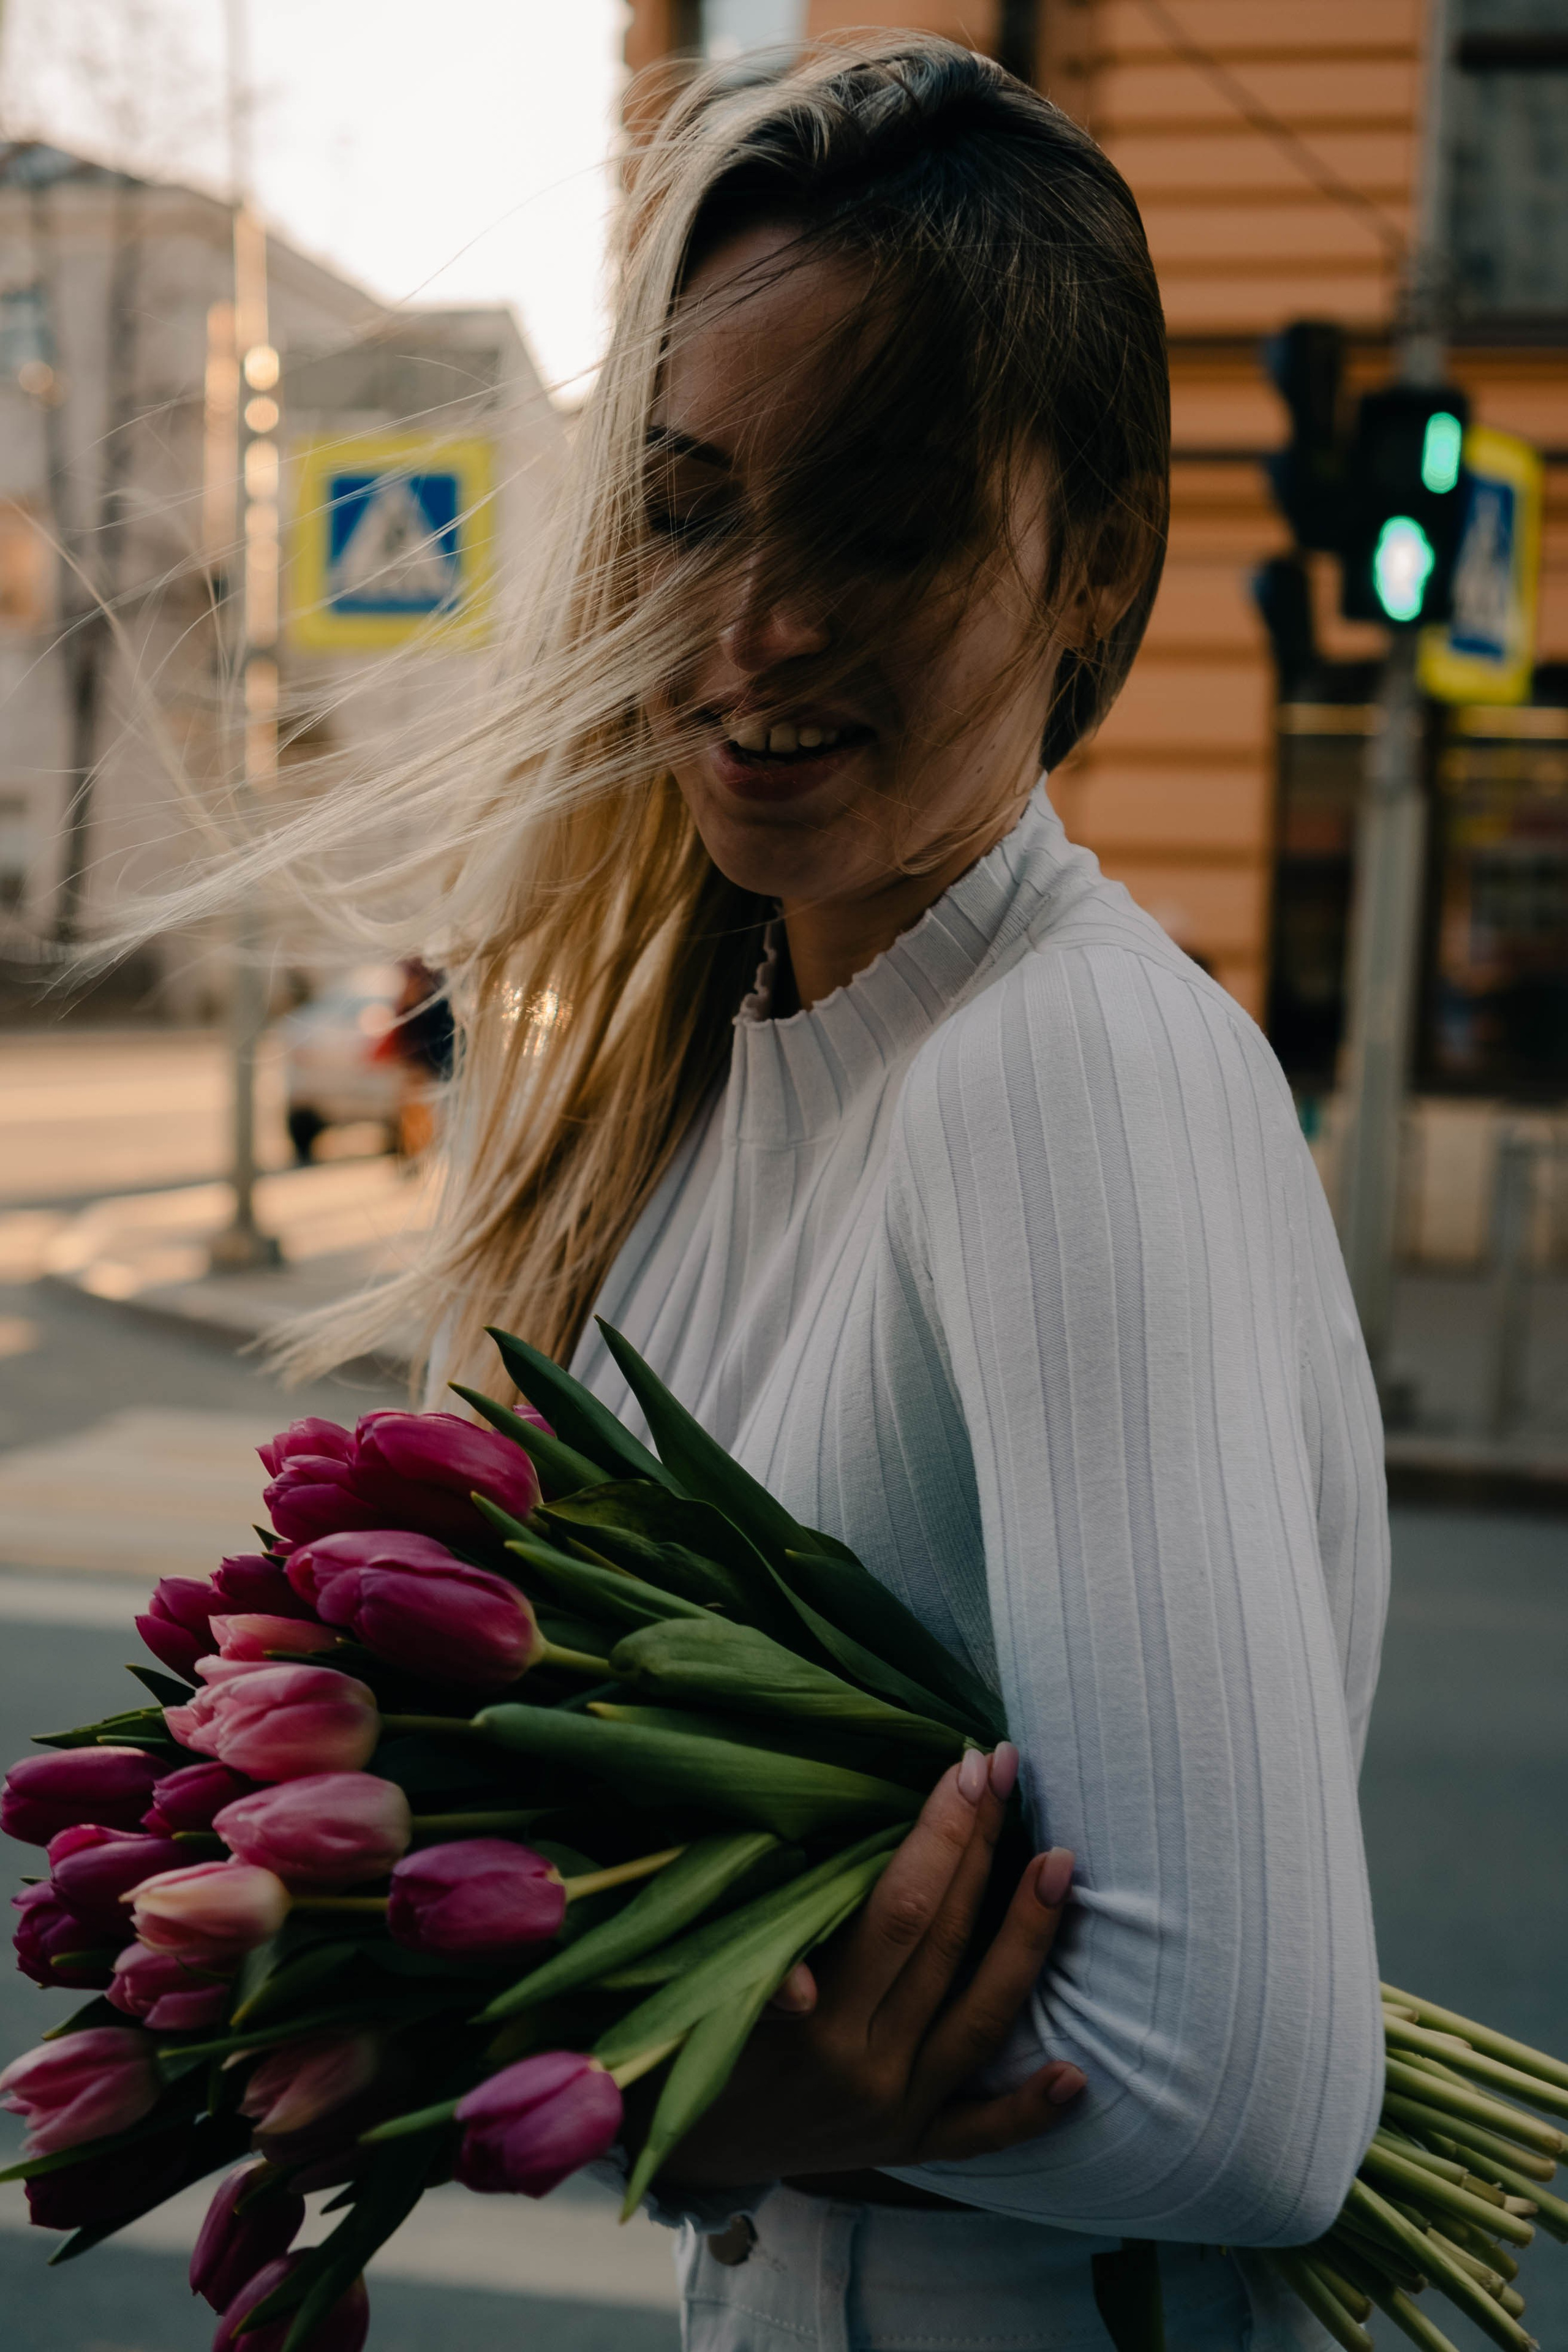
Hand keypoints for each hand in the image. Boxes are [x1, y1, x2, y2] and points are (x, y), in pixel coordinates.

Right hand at [657, 1743, 1083, 2187]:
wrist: (672, 2142)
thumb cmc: (680, 2032)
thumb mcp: (693, 1985)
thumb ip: (751, 1965)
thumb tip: (802, 1983)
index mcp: (811, 2024)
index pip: (896, 1913)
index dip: (937, 1836)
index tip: (962, 1767)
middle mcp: (865, 2068)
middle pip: (945, 1944)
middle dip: (983, 1848)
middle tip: (1010, 1773)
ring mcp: (894, 2113)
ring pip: (982, 2019)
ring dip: (1028, 1940)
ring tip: (1062, 1868)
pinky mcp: (906, 2147)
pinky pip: (980, 2134)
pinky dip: (1030, 2109)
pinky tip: (1079, 2074)